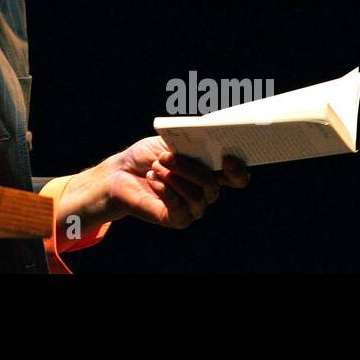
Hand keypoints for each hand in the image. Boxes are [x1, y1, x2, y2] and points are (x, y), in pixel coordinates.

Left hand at [105, 135, 250, 229]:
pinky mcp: (178, 219)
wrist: (120, 173)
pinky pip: (180, 207)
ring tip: (155, 167)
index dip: (238, 170)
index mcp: (210, 171)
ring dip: (173, 177)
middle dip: (188, 167)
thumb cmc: (147, 155)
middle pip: (212, 184)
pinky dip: (164, 189)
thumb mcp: (168, 142)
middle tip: (165, 156)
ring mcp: (194, 207)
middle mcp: (206, 191)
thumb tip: (205, 139)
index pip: (237, 177)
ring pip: (198, 196)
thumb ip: (189, 142)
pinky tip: (151, 179)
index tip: (227, 157)